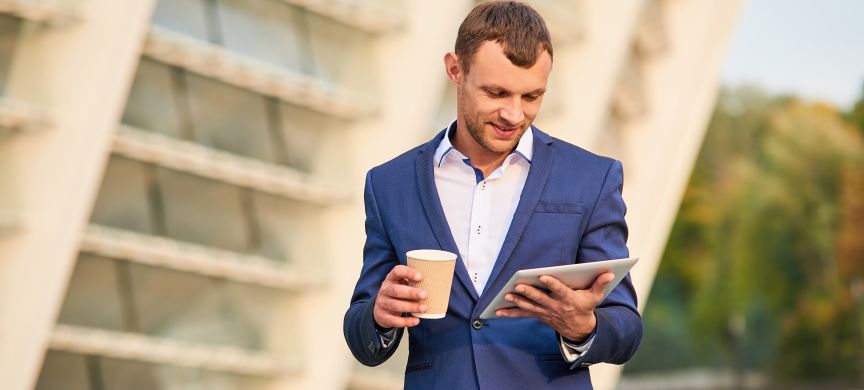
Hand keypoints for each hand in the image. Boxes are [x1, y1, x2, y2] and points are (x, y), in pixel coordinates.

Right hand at [373, 265, 427, 328]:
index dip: (407, 272)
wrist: (381, 310)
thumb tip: (438, 281)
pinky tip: (417, 320)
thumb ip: (414, 282)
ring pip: (395, 305)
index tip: (420, 276)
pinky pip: (394, 320)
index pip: (397, 271)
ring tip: (424, 308)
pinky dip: (406, 321)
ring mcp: (382, 303)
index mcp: (391, 279)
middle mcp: (385, 290)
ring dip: (411, 307)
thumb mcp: (402, 284)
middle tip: (425, 295)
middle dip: (411, 293)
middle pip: (396, 290)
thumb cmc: (398, 294)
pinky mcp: (383, 316)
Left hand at [495, 272, 614, 342]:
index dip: (552, 284)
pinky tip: (498, 311)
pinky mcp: (538, 315)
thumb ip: (600, 284)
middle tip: (518, 286)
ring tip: (505, 296)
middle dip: (529, 292)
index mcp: (568, 299)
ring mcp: (545, 312)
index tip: (544, 276)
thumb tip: (610, 272)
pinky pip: (523, 314)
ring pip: (529, 306)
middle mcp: (555, 306)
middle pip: (540, 298)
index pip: (559, 290)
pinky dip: (510, 313)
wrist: (580, 330)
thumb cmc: (585, 308)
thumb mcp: (595, 297)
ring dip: (517, 302)